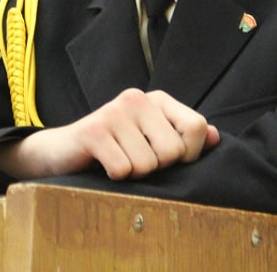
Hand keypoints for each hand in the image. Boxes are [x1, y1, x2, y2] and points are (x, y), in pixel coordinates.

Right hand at [0, 89, 219, 180]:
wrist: (61, 152)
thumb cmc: (113, 149)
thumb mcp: (151, 140)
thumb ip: (183, 137)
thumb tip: (214, 136)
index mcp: (156, 99)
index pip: (196, 127)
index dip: (188, 154)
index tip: (166, 158)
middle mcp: (136, 98)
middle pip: (174, 152)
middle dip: (157, 167)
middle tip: (135, 159)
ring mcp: (113, 113)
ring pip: (148, 165)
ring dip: (133, 174)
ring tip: (117, 161)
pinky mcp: (93, 131)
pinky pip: (123, 169)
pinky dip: (115, 177)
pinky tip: (104, 166)